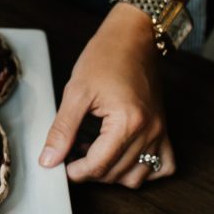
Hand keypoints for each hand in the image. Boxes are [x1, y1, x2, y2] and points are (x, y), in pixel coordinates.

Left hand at [39, 4, 174, 187]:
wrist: (133, 37)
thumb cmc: (105, 57)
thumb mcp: (76, 92)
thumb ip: (62, 130)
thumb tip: (49, 160)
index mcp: (127, 122)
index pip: (99, 166)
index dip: (75, 172)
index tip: (60, 166)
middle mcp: (149, 131)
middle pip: (116, 174)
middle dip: (90, 171)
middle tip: (71, 154)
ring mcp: (160, 132)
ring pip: (137, 176)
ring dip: (113, 173)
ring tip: (93, 152)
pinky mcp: (164, 129)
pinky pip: (162, 166)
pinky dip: (143, 170)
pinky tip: (123, 157)